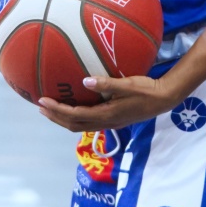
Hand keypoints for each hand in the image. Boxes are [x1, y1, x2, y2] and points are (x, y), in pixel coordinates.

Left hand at [38, 73, 178, 131]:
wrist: (164, 99)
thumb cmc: (147, 90)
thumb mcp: (127, 84)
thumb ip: (106, 83)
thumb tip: (84, 81)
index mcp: (105, 114)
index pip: (74, 115)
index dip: (56, 110)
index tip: (42, 102)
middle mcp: (105, 122)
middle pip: (73, 125)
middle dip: (56, 117)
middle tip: (41, 107)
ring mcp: (110, 123)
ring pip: (80, 125)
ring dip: (64, 119)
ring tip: (52, 110)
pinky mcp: (114, 120)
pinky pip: (89, 121)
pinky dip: (76, 117)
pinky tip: (74, 107)